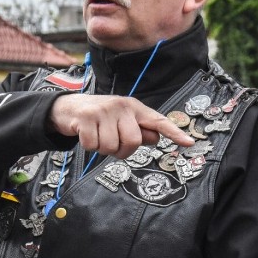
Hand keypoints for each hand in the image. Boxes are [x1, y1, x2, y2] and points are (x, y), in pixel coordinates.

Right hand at [49, 94, 192, 159]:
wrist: (68, 107)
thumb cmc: (100, 117)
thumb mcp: (121, 120)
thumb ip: (138, 130)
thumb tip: (155, 137)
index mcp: (134, 108)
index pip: (158, 121)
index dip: (174, 133)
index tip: (189, 143)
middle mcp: (122, 107)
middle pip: (133, 142)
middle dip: (122, 151)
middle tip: (112, 144)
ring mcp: (104, 111)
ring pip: (112, 147)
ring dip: (103, 149)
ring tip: (98, 136)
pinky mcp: (86, 118)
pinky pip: (94, 146)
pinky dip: (89, 147)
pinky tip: (86, 135)